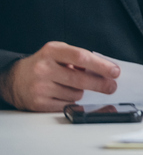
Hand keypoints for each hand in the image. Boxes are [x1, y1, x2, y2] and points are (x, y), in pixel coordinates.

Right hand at [0, 42, 119, 111]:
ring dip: (81, 92)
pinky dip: (71, 101)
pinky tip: (66, 94)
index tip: (115, 71)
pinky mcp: (38, 103)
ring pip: (75, 94)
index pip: (81, 57)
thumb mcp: (58, 53)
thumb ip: (78, 58)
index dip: (101, 65)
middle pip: (80, 79)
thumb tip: (104, 70)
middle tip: (111, 86)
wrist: (15, 79)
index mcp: (52, 51)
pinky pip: (66, 105)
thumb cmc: (43, 63)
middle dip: (100, 84)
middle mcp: (44, 68)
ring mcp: (40, 87)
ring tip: (73, 86)